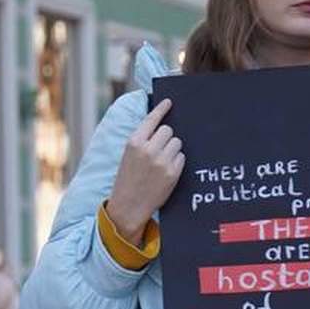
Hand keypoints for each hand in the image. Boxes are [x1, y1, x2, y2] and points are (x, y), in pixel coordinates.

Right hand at [108, 99, 182, 245]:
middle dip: (166, 137)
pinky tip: (166, 171)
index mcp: (134, 143)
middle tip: (159, 149)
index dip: (161, 109)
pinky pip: (181, 157)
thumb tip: (162, 128)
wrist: (128, 206)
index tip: (169, 102)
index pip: (151, 120)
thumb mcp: (127, 157)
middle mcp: (148, 149)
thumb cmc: (127, 180)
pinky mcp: (172, 172)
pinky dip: (176, 162)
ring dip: (172, 149)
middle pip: (168, 130)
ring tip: (161, 162)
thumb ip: (142, 141)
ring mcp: (161, 161)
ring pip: (177, 143)